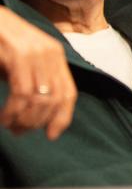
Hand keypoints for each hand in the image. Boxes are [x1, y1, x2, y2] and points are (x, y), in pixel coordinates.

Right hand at [0, 6, 76, 139]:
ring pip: (40, 99)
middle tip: (20, 131)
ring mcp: (35, 53)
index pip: (68, 92)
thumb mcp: (20, 60)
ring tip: (11, 126)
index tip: (52, 135)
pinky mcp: (18, 56)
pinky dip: (13, 111)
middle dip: (38, 122)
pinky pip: (22, 93)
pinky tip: (4, 118)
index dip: (63, 117)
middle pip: (56, 99)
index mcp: (55, 54)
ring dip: (24, 120)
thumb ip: (33, 80)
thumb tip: (36, 113)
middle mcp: (50, 53)